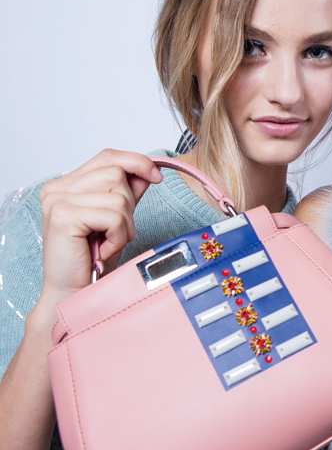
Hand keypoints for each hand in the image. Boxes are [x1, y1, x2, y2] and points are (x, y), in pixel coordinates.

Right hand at [37, 150, 161, 306]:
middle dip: (129, 206)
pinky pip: (114, 215)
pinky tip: (102, 250)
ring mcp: (57, 199)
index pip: (109, 156)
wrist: (74, 293)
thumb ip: (128, 193)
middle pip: (117, 173)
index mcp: (66, 184)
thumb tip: (148, 171)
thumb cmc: (93, 260)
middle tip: (112, 232)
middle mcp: (57, 188)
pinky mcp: (63, 215)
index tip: (157, 177)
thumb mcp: (116, 220)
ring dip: (124, 224)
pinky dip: (117, 236)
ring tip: (106, 243)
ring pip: (118, 195)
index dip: (137, 163)